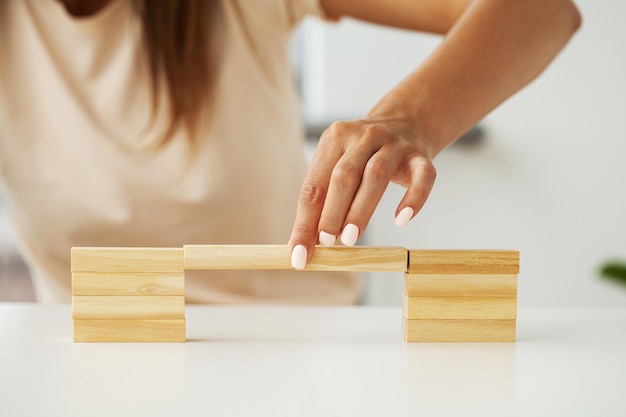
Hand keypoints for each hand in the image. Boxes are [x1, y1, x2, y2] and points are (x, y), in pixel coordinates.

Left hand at [288, 116, 436, 268]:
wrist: (406, 122)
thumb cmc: (364, 156)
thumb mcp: (338, 166)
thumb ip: (324, 200)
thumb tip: (305, 244)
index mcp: (334, 139)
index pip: (314, 186)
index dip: (305, 222)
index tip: (299, 254)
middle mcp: (363, 137)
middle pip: (344, 176)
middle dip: (332, 212)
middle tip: (327, 242)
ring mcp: (394, 144)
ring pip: (377, 175)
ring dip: (361, 209)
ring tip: (351, 238)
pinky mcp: (420, 156)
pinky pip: (422, 177)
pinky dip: (413, 199)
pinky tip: (402, 220)